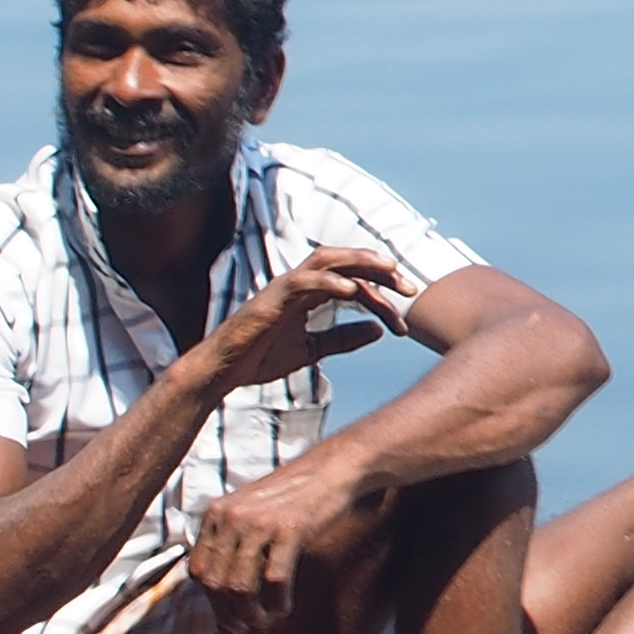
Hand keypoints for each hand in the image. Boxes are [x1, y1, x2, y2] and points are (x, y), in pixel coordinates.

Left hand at [188, 452, 377, 632]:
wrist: (332, 469)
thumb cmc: (293, 496)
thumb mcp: (249, 510)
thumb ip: (230, 538)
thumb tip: (220, 586)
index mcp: (216, 513)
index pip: (198, 569)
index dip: (210, 600)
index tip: (226, 615)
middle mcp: (231, 517)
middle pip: (216, 583)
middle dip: (228, 614)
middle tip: (244, 628)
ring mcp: (259, 524)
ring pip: (241, 587)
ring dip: (252, 614)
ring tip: (264, 621)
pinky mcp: (289, 530)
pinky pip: (275, 580)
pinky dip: (278, 603)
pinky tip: (284, 608)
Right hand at [199, 246, 416, 394]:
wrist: (223, 372)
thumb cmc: (260, 358)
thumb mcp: (311, 350)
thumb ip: (343, 338)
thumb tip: (379, 331)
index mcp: (309, 294)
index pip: (354, 283)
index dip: (382, 296)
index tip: (405, 319)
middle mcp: (299, 285)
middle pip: (345, 262)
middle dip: (380, 269)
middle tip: (411, 287)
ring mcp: (284, 288)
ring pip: (327, 260)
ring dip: (360, 261)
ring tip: (390, 270)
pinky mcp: (271, 299)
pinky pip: (303, 282)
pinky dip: (329, 281)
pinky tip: (351, 290)